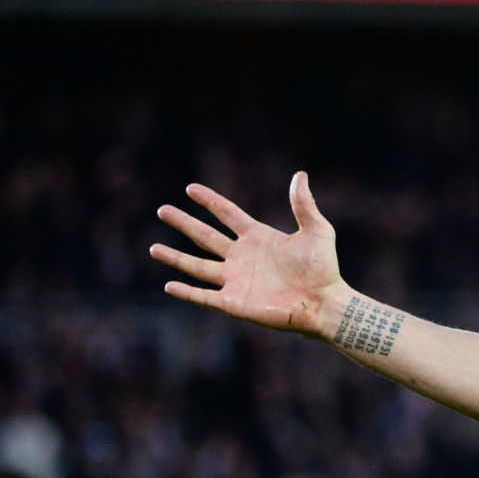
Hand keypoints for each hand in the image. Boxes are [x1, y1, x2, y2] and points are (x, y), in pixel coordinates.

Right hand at [150, 172, 346, 336]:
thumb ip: (304, 205)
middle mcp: (242, 257)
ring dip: (175, 258)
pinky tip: (169, 285)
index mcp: (258, 238)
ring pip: (197, 266)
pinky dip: (186, 292)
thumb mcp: (317, 231)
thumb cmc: (324, 269)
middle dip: (184, 223)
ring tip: (154, 248)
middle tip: (162, 209)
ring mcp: (236, 280)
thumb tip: (299, 174)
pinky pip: (204, 296)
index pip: (227, 214)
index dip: (210, 201)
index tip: (190, 188)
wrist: (324, 303)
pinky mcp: (234, 303)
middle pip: (205, 236)